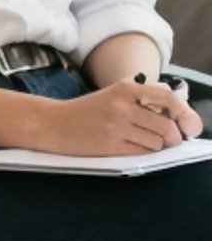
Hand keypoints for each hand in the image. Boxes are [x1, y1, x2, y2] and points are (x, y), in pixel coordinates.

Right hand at [26, 79, 201, 155]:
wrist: (52, 123)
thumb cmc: (86, 111)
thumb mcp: (114, 94)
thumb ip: (145, 98)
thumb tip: (181, 110)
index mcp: (126, 88)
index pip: (169, 98)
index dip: (185, 114)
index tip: (188, 125)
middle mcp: (123, 105)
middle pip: (168, 127)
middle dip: (172, 137)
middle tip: (166, 139)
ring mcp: (117, 125)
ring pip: (157, 142)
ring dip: (155, 146)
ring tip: (140, 140)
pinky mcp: (110, 144)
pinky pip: (142, 152)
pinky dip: (143, 152)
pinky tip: (130, 146)